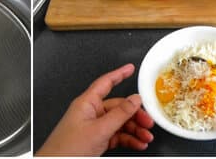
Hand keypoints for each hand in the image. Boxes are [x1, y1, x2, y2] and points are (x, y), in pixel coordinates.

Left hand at [36, 64, 154, 155]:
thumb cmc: (68, 148)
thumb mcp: (99, 129)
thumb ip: (119, 114)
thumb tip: (134, 99)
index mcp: (87, 103)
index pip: (105, 83)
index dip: (118, 74)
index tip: (130, 68)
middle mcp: (90, 112)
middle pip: (117, 107)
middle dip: (135, 114)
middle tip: (148, 122)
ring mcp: (94, 126)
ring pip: (119, 123)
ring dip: (134, 130)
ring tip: (146, 137)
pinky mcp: (97, 139)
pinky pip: (116, 135)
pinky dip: (128, 139)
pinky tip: (138, 143)